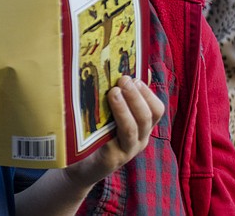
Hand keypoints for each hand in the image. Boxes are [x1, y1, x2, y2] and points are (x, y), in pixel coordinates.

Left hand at [62, 76, 163, 191]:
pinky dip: (116, 122)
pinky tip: (104, 110)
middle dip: (137, 95)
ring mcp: (129, 150)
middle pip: (151, 115)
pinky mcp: (115, 158)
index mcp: (142, 126)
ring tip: (113, 92)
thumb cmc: (94, 135)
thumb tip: (130, 68)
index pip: (156, 108)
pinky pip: (120, 139)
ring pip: (136, 126)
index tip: (135, 76)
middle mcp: (140, 138)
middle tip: (123, 79)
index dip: (148, 91)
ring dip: (126, 106)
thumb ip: (120, 95)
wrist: (78, 165)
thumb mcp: (108, 113)